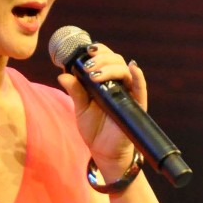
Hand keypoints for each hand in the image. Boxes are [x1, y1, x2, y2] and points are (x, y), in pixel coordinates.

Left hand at [56, 42, 144, 171]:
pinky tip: (134, 68)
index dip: (98, 51)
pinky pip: (140, 89)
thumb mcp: (80, 108)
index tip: (86, 50)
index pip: (105, 58)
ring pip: (125, 71)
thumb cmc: (93, 128)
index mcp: (104, 81)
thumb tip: (62, 75)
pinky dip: (138, 77)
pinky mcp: (136, 106)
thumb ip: (75, 91)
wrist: (104, 151)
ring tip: (94, 75)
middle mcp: (117, 84)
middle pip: (115, 60)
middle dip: (101, 59)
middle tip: (88, 67)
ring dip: (110, 68)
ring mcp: (128, 93)